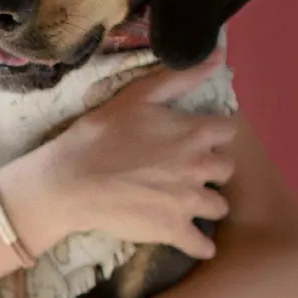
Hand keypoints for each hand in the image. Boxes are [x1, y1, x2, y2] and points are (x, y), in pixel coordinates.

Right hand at [23, 49, 236, 257]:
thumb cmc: (99, 134)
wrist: (70, 181)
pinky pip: (202, 244)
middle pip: (226, 169)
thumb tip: (219, 53)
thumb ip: (181, 76)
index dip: (209, 134)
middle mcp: (200, 167)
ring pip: (218, 206)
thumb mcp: (138, 96)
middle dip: (210, 169)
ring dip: (206, 204)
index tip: (190, 138)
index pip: (227, 131)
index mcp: (195, 133)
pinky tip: (192, 240)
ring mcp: (189, 202)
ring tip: (183, 202)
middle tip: (184, 169)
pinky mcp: (174, 230)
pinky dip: (200, 244)